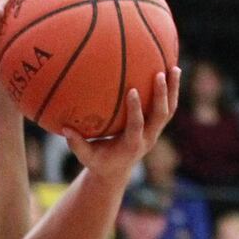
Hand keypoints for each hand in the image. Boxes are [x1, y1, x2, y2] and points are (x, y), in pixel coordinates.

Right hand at [63, 68, 180, 180]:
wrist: (116, 171)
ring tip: (174, 67)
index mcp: (132, 145)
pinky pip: (166, 107)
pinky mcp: (157, 126)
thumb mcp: (86, 157)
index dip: (136, 109)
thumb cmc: (98, 162)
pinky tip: (167, 70)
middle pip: (160, 115)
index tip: (133, 90)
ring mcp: (155, 132)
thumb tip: (64, 128)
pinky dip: (170, 90)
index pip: (137, 125)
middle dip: (162, 95)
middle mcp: (148, 138)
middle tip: (159, 74)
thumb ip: (77, 144)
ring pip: (169, 110)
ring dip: (173, 90)